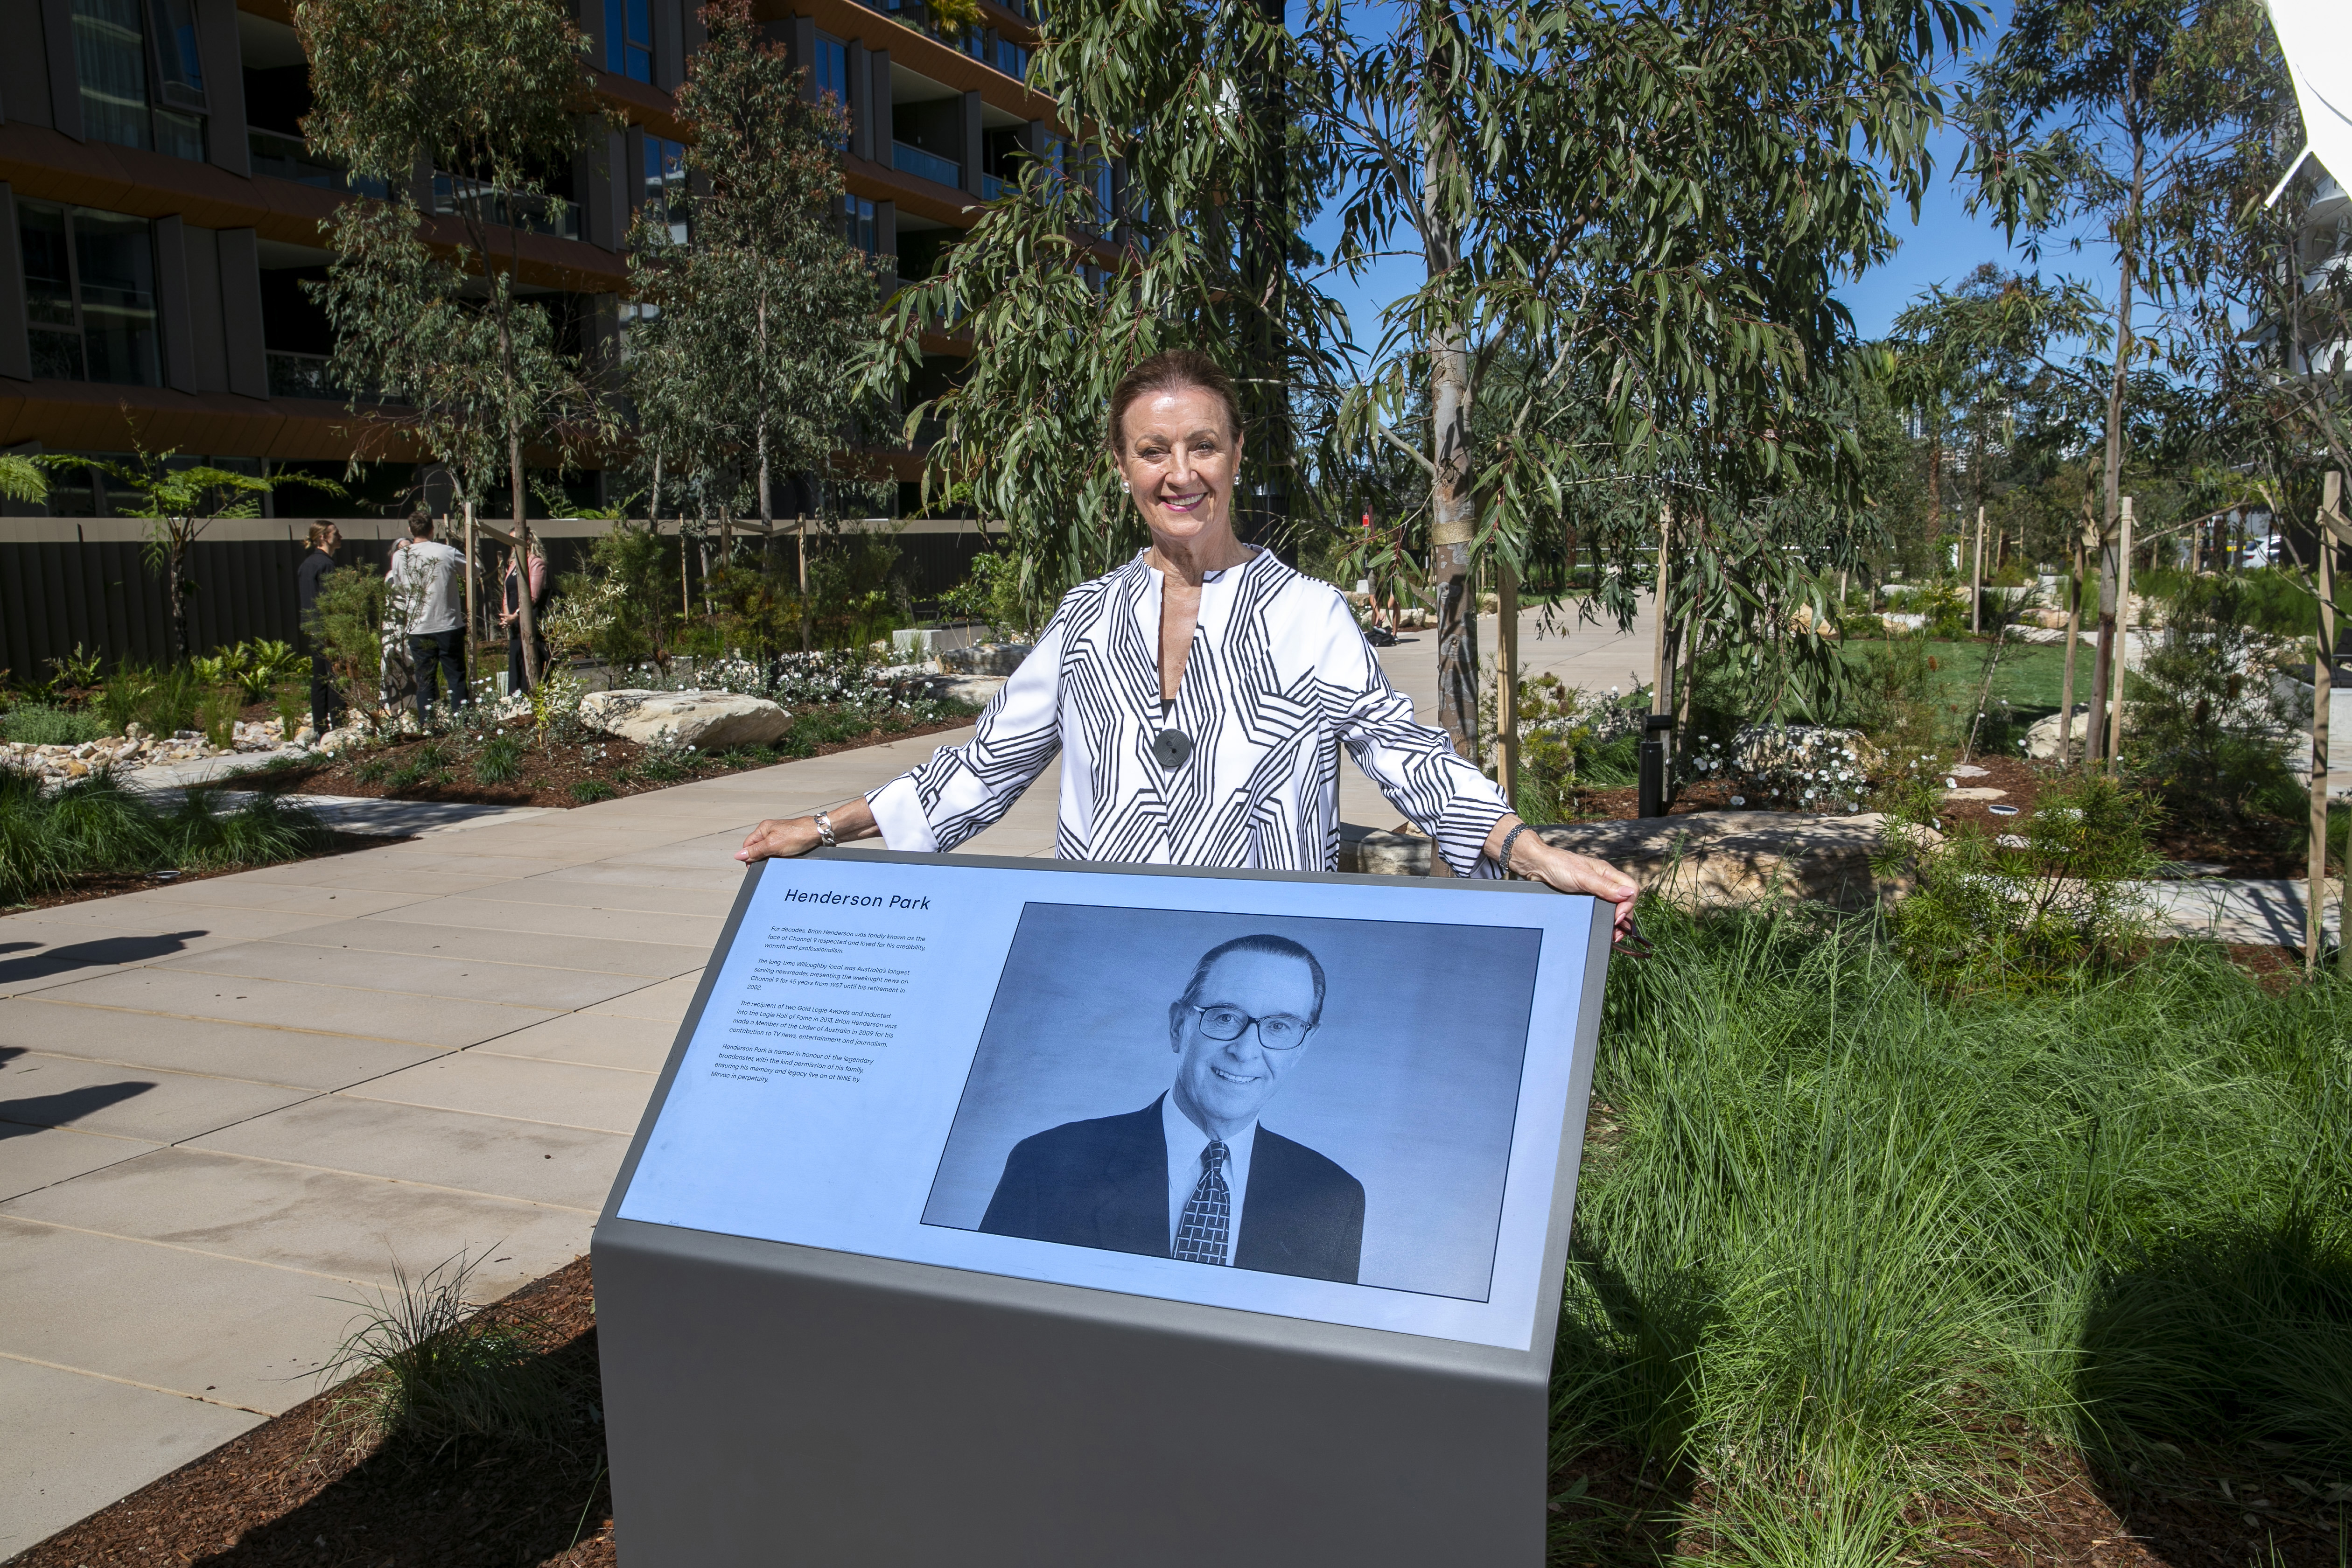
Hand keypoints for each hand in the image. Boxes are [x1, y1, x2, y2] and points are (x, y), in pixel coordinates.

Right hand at [736, 797, 879, 863]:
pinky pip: (783, 854)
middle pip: (759, 850)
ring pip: (772, 854)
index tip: (754, 866)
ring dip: (775, 860)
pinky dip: (785, 859)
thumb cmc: (798, 835)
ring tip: (783, 859)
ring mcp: (781, 837)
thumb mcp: (772, 845)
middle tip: (771, 863)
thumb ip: (755, 851)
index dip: (749, 857)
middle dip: (763, 859)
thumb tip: (738, 855)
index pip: (748, 846)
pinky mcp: (791, 843)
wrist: (820, 833)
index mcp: (763, 829)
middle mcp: (771, 832)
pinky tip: (790, 859)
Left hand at [1485, 817, 1641, 942]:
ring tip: (1611, 933)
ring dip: (1613, 920)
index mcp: (1607, 873)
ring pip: (1612, 906)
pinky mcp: (1583, 897)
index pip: (1631, 889)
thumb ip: (1605, 887)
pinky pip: (1598, 908)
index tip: (1617, 917)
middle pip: (1624, 901)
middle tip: (1616, 932)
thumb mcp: (1582, 877)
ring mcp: (1594, 890)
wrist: (1536, 866)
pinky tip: (1599, 925)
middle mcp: (1603, 881)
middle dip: (1623, 917)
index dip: (1628, 905)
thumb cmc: (1558, 865)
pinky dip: (1601, 918)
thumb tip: (1628, 894)